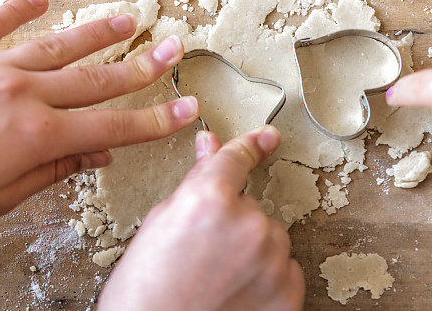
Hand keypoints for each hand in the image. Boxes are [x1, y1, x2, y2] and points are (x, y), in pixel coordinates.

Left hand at [0, 0, 198, 225]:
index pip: (112, 127)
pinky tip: (41, 1)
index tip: (187, 109)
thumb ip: (55, 170)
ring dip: (96, 33)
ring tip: (128, 19)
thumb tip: (98, 157)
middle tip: (173, 48)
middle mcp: (24, 95)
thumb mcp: (1, 197)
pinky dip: (17, 10)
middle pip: (96, 78)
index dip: (155, 120)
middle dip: (141, 65)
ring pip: (56, 46)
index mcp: (38, 136)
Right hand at [99, 126, 304, 310]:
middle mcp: (247, 223)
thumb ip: (194, 184)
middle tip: (203, 254)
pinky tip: (235, 294)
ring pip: (269, 240)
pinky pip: (285, 270)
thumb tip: (210, 149)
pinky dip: (266, 280)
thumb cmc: (144, 296)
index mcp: (209, 199)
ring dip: (251, 252)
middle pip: (250, 208)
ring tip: (216, 279)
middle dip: (232, 225)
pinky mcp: (288, 293)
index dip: (251, 144)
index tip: (267, 137)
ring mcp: (272, 260)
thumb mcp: (159, 226)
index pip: (237, 158)